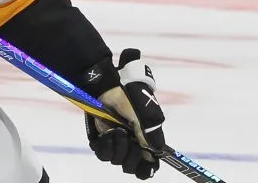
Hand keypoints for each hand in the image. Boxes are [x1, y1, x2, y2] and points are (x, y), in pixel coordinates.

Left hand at [83, 49, 165, 179]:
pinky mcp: (102, 140)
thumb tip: (155, 152)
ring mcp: (117, 143)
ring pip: (117, 161)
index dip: (147, 167)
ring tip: (116, 129)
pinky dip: (105, 146)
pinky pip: (103, 155)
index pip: (149, 163)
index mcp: (145, 140)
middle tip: (128, 137)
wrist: (107, 89)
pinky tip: (106, 133)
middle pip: (132, 167)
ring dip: (117, 146)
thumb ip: (149, 133)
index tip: (145, 165)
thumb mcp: (144, 114)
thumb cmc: (129, 98)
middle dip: (130, 155)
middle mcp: (132, 144)